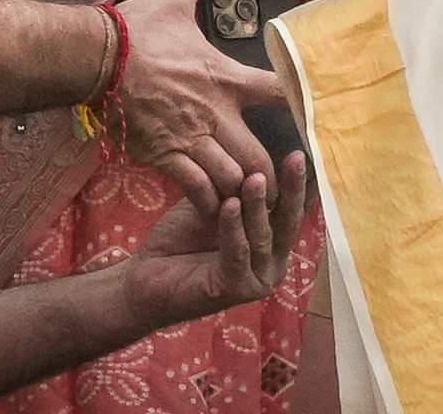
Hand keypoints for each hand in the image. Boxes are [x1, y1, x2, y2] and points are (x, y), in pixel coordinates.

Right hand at [116, 0, 286, 213]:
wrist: (96, 58)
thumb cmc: (138, 31)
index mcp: (226, 77)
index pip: (279, 92)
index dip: (302, 106)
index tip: (311, 120)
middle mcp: (217, 114)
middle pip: (261, 156)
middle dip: (269, 174)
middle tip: (274, 183)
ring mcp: (191, 138)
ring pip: (233, 179)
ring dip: (240, 190)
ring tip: (247, 199)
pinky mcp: (164, 156)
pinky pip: (197, 189)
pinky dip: (209, 202)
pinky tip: (214, 208)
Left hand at [126, 152, 306, 329]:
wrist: (145, 278)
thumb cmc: (180, 241)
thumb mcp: (213, 205)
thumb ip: (234, 188)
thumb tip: (253, 153)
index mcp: (273, 243)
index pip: (290, 208)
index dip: (296, 182)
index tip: (298, 153)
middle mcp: (273, 262)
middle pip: (287, 222)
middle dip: (291, 188)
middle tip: (295, 159)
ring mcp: (258, 279)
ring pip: (262, 237)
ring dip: (257, 206)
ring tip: (254, 178)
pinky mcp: (237, 290)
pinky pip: (238, 253)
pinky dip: (233, 228)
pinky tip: (229, 205)